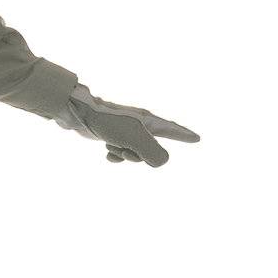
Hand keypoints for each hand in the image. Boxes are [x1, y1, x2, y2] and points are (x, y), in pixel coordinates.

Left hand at [52, 82, 200, 165]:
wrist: (81, 114)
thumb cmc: (110, 122)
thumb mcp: (136, 139)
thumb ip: (153, 153)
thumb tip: (159, 163)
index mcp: (151, 122)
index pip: (173, 130)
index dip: (185, 135)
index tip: (197, 138)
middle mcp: (142, 126)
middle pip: (152, 151)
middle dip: (139, 156)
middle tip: (127, 148)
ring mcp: (128, 131)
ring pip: (135, 155)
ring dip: (123, 154)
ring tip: (113, 143)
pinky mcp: (114, 136)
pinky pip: (120, 155)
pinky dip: (114, 155)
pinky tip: (107, 148)